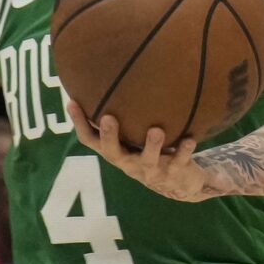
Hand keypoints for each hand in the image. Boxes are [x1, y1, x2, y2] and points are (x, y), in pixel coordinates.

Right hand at [65, 99, 212, 200]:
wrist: (179, 184)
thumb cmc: (150, 153)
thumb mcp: (133, 138)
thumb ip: (123, 117)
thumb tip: (112, 78)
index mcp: (115, 152)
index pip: (90, 140)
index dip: (80, 123)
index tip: (72, 102)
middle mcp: (129, 163)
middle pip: (113, 152)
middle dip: (109, 136)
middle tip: (108, 118)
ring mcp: (151, 170)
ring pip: (148, 160)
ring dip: (152, 145)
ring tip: (156, 130)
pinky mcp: (174, 173)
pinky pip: (179, 162)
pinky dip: (184, 150)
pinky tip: (190, 138)